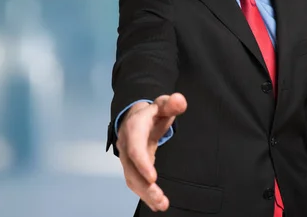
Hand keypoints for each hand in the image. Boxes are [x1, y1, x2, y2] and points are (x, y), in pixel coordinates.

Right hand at [116, 93, 186, 211]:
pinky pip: (135, 183)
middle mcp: (126, 146)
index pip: (134, 148)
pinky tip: (157, 204)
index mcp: (133, 130)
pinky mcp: (132, 168)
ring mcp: (127, 159)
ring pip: (131, 179)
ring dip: (145, 194)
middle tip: (161, 200)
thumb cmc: (152, 113)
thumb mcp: (162, 105)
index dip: (141, 164)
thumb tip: (180, 100)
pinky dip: (144, 195)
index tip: (153, 178)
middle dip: (144, 187)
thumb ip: (172, 104)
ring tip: (161, 205)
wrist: (134, 118)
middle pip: (131, 170)